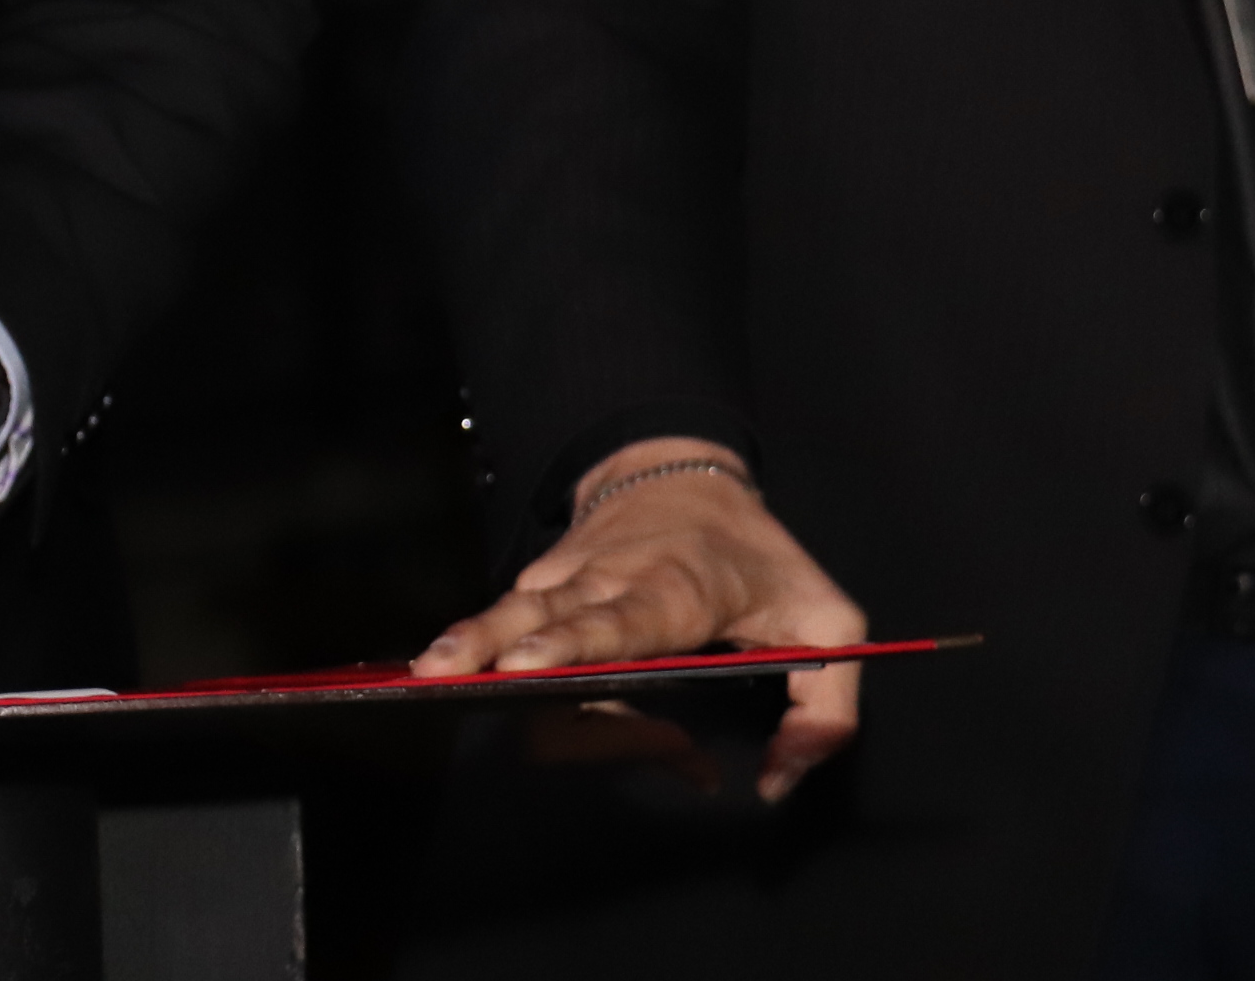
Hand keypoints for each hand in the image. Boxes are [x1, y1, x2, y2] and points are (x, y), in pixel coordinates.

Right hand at [411, 438, 867, 803]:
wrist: (684, 474)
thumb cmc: (759, 559)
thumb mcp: (830, 623)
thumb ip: (825, 711)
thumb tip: (774, 782)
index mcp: (675, 592)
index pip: (615, 621)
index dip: (571, 645)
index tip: (535, 664)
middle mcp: (607, 583)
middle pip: (539, 621)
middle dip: (493, 648)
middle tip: (450, 678)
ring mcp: (566, 580)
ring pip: (508, 615)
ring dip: (470, 644)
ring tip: (425, 672)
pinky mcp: (541, 585)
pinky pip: (510, 626)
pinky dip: (486, 651)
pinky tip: (450, 668)